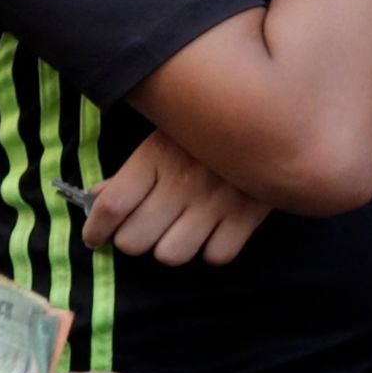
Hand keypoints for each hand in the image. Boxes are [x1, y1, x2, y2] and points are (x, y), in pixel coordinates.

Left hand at [81, 131, 273, 266]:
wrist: (277, 117)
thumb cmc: (209, 131)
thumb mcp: (165, 138)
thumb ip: (131, 171)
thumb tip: (95, 196)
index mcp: (156, 157)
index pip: (111, 206)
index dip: (94, 230)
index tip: (95, 239)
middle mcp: (182, 181)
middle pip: (133, 240)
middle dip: (134, 239)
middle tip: (145, 230)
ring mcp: (217, 200)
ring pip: (171, 255)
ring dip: (171, 248)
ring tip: (180, 233)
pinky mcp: (249, 214)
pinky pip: (217, 255)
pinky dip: (213, 249)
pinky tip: (215, 232)